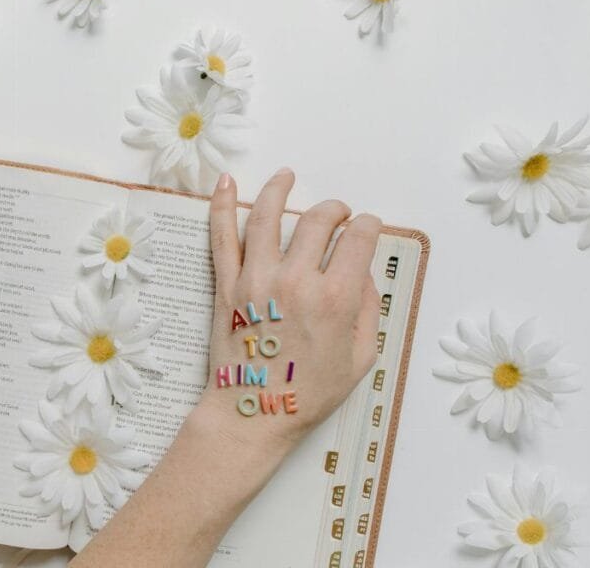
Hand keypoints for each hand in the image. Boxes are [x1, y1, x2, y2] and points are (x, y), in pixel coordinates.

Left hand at [191, 169, 381, 455]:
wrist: (252, 413)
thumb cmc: (308, 393)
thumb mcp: (361, 358)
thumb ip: (368, 308)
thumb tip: (362, 270)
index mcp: (335, 299)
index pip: (358, 238)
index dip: (368, 225)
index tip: (366, 228)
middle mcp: (296, 281)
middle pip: (317, 221)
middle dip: (334, 209)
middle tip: (338, 214)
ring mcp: (256, 279)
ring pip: (267, 216)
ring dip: (279, 188)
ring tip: (286, 176)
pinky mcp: (226, 285)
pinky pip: (221, 236)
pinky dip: (221, 205)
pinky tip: (227, 182)